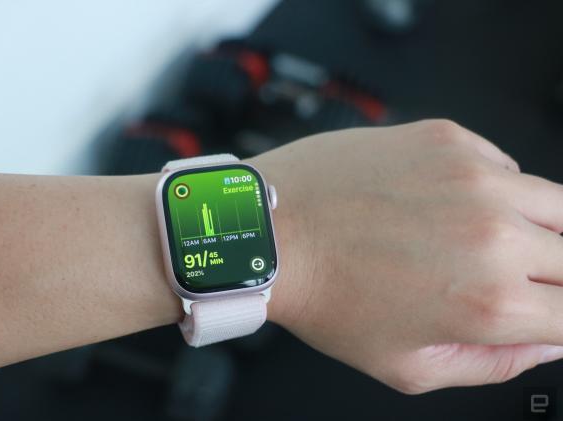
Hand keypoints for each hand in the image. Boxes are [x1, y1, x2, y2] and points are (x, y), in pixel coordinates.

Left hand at [253, 119, 562, 393]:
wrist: (272, 230)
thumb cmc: (324, 295)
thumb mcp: (406, 366)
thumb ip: (490, 364)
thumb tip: (540, 343)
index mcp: (489, 302)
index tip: (546, 310)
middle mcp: (494, 234)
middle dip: (556, 275)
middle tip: (513, 279)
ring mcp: (474, 177)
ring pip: (556, 203)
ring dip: (539, 227)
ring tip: (483, 240)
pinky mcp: (448, 139)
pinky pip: (503, 163)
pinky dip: (493, 188)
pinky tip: (448, 204)